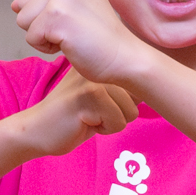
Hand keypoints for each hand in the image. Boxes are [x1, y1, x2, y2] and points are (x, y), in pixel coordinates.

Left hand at [14, 0, 153, 87]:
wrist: (124, 56)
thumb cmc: (99, 34)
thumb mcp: (76, 0)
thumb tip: (14, 5)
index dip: (43, 4)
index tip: (73, 13)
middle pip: (23, 0)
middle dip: (41, 20)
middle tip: (74, 27)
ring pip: (22, 18)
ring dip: (42, 34)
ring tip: (71, 34)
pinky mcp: (57, 16)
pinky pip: (30, 36)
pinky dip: (46, 47)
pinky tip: (69, 44)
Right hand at [14, 68, 140, 158]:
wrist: (37, 130)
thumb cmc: (71, 118)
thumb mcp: (101, 99)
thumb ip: (123, 91)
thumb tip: (158, 88)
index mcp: (101, 64)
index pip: (137, 82)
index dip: (127, 100)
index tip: (104, 103)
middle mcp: (97, 67)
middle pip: (136, 101)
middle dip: (118, 116)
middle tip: (90, 113)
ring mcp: (92, 79)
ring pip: (129, 112)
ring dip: (110, 123)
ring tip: (87, 117)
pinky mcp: (88, 96)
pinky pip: (117, 122)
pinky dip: (103, 130)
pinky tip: (82, 122)